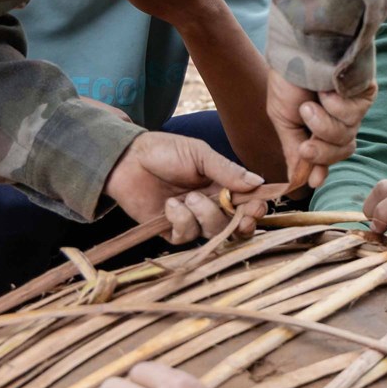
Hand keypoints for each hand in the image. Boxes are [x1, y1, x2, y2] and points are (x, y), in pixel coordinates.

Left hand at [105, 130, 265, 244]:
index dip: (255, 209)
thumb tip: (258, 182)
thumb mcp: (200, 155)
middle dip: (240, 223)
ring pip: (213, 232)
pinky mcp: (171, 231)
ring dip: (205, 215)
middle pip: (235, 225)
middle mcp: (210, 206)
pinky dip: (181, 220)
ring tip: (189, 197)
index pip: (246, 204)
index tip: (258, 207)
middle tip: (240, 217)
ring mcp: (191, 219)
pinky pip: (186, 236)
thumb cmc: (164, 151)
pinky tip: (170, 204)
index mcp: (221, 186)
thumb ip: (227, 171)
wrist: (128, 159)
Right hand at [268, 74, 373, 190]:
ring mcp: (353, 106)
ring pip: (346, 136)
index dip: (321, 168)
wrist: (294, 47)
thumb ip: (293, 151)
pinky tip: (327, 91)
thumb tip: (297, 182)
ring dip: (323, 125)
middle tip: (304, 145)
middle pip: (341, 150)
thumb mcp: (283, 119)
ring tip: (310, 104)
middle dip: (321, 152)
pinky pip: (354, 115)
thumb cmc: (286, 79)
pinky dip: (337, 107)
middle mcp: (339, 118)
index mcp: (319, 126)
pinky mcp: (364, 92)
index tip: (313, 181)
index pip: (328, 155)